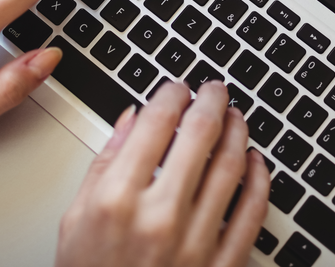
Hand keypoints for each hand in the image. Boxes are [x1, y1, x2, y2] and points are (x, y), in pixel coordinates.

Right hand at [57, 80, 270, 266]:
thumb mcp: (75, 221)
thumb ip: (104, 165)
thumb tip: (130, 120)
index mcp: (118, 199)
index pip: (157, 123)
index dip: (172, 93)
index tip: (177, 86)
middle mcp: (159, 217)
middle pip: (200, 135)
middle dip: (211, 101)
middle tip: (214, 89)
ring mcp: (196, 243)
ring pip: (231, 167)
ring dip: (238, 132)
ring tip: (236, 117)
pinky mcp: (222, 266)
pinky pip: (252, 213)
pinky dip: (259, 180)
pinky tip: (256, 162)